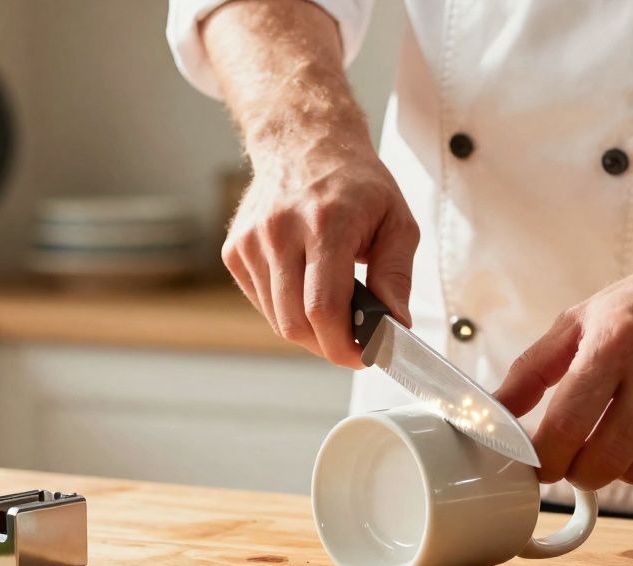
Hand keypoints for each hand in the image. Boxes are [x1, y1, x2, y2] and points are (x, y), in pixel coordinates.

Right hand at [224, 139, 418, 367]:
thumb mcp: (396, 220)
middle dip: (328, 345)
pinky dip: (287, 309)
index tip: (363, 356)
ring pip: (277, 320)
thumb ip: (397, 275)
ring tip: (333, 310)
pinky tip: (306, 287)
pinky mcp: (235, 250)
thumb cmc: (355, 182)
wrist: (303, 142)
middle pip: (295, 323)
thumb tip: (395, 326)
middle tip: (352, 342)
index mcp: (326, 222)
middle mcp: (281, 231)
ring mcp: (252, 241)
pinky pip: (263, 303)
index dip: (343, 345)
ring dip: (308, 330)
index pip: (324, 307)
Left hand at [494, 252, 632, 489]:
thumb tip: (492, 412)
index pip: (566, 427)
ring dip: (618, 467)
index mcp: (614, 343)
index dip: (543, 460)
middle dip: (577, 472)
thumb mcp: (579, 321)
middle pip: (603, 462)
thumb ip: (530, 370)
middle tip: (572, 458)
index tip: (536, 465)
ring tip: (617, 432)